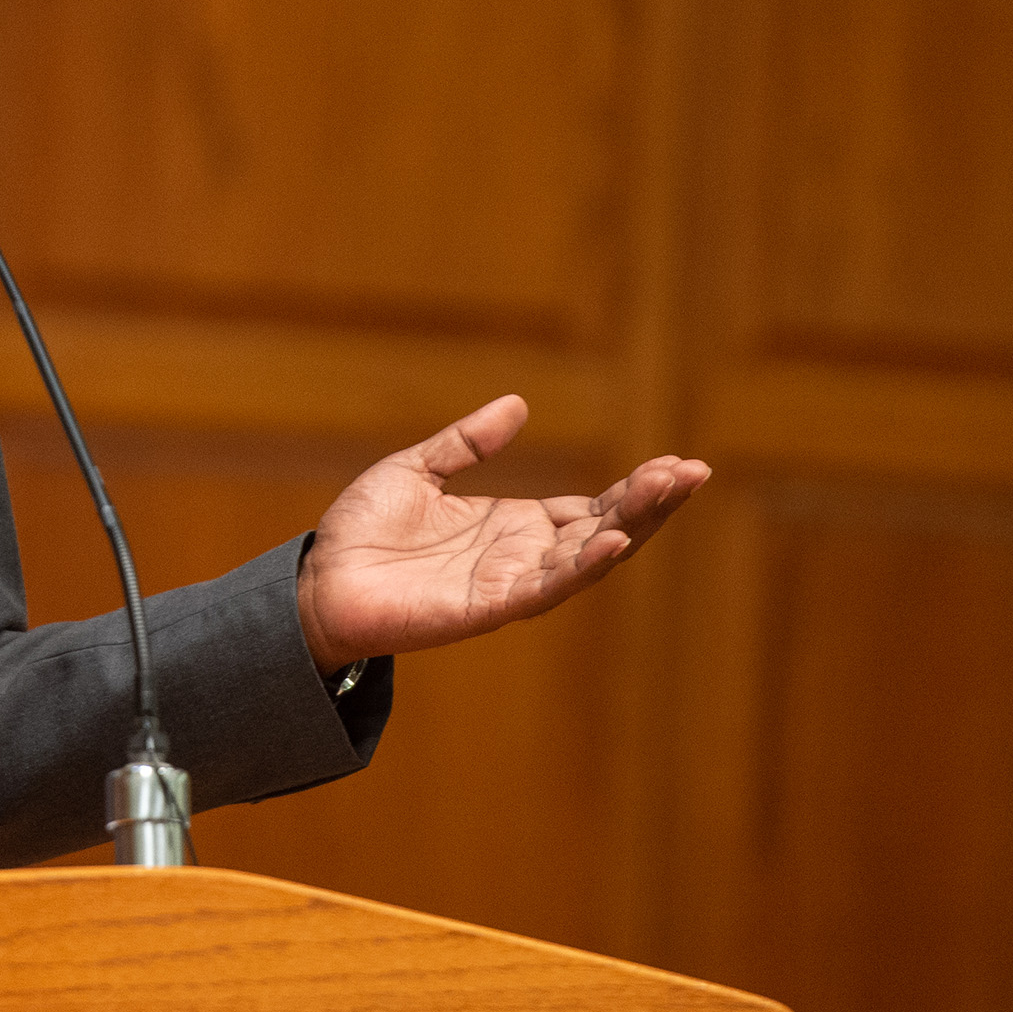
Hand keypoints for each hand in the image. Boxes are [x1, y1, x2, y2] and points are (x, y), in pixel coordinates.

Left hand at [295, 395, 707, 668]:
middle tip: (695, 471)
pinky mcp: (486, 607)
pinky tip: (616, 541)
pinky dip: (583, 567)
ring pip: (587, 557)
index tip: (675, 464)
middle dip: (650, 503)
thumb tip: (519, 404)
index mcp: (513, 526)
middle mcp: (521, 557)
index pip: (590, 507)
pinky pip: (545, 588)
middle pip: (603, 529)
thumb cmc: (362, 533)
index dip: (633, 489)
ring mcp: (508, 584)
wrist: (317, 582)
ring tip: (669, 491)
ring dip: (632, 525)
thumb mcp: (418, 470)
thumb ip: (467, 443)